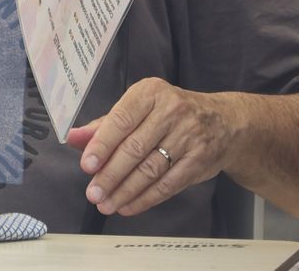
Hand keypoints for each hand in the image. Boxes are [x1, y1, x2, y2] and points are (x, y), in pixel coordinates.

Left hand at [69, 78, 231, 216]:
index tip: (87, 165)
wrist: (225, 122)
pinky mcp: (199, 159)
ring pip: (150, 169)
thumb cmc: (172, 113)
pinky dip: (145, 198)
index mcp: (151, 92)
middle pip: (135, 148)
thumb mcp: (140, 108)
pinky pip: (168, 184)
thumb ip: (105, 124)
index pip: (122, 119)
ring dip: (124, 191)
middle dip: (110, 174)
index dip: (102, 144)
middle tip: (93, 193)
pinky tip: (128, 206)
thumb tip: (73, 138)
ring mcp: (189, 135)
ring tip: (106, 203)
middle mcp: (172, 110)